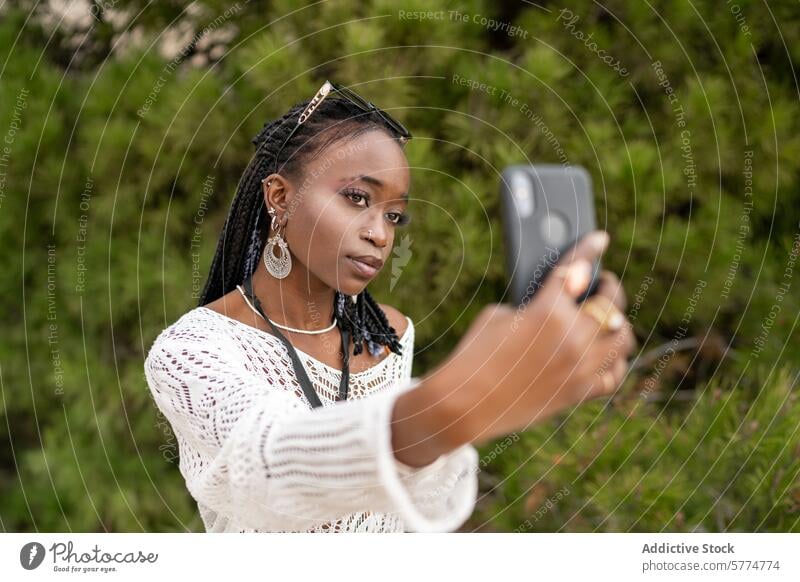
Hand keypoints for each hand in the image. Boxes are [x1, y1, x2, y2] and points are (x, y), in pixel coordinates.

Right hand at [422, 230, 636, 448]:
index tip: (600, 239)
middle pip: (611, 304)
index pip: (576, 269)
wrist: (466, 403)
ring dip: (618, 325)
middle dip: (610, 288)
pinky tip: (607, 355)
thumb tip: (559, 303)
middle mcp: (572, 337)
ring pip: (622, 339)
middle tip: (604, 283)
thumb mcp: (499, 315)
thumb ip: (536, 304)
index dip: (589, 249)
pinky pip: (614, 375)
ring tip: (610, 319)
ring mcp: (580, 368)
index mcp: (548, 311)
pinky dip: (614, 362)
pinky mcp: (579, 393)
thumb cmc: (476, 353)